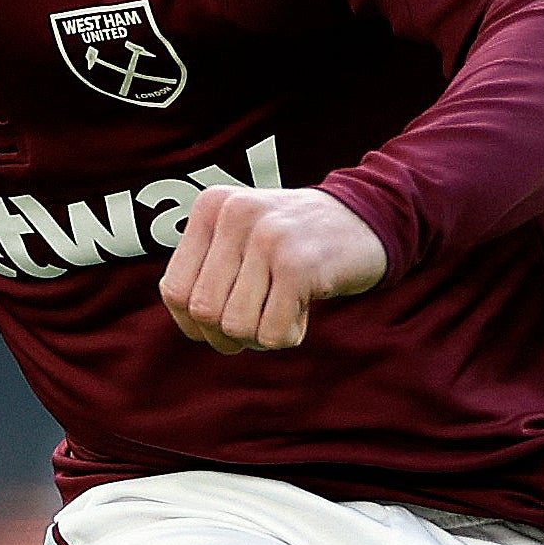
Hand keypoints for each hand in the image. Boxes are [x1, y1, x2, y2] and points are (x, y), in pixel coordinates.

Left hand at [161, 184, 389, 353]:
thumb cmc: (299, 240)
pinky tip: (304, 310)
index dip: (194, 324)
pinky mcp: (299, 265)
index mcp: (212, 207)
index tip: (221, 325)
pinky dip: (288, 335)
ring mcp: (267, 238)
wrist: (369, 217)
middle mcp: (235, 215)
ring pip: (236, 326)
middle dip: (228, 336)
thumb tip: (190, 321)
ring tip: (283, 313)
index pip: (174, 290)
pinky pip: (273, 332)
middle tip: (257, 326)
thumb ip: (208, 267)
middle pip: (204, 312)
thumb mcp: (243, 235)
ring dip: (261, 337)